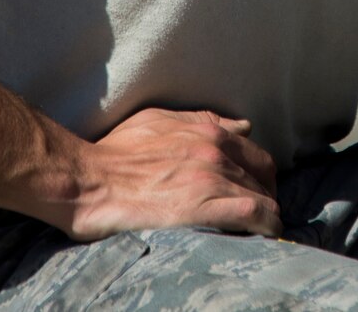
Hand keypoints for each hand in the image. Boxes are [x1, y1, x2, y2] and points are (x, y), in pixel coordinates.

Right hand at [68, 107, 280, 240]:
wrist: (91, 180)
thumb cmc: (116, 152)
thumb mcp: (160, 121)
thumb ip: (203, 120)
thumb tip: (242, 126)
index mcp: (208, 132)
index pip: (257, 155)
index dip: (261, 176)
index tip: (256, 191)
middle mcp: (217, 153)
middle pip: (265, 176)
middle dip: (266, 195)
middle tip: (259, 213)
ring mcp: (213, 180)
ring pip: (263, 197)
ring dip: (266, 214)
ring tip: (259, 231)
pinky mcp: (206, 207)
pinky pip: (254, 216)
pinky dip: (265, 226)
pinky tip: (262, 236)